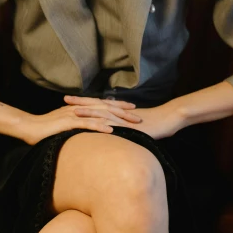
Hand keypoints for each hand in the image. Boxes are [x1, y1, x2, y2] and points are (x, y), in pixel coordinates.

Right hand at [23, 94, 142, 145]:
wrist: (28, 127)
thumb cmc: (45, 129)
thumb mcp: (64, 126)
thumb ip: (76, 126)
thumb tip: (87, 131)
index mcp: (79, 108)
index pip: (102, 105)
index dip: (117, 106)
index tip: (131, 109)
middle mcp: (79, 108)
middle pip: (105, 107)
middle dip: (123, 112)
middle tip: (138, 116)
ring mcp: (74, 114)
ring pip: (99, 114)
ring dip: (116, 118)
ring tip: (131, 123)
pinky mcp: (68, 123)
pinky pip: (86, 123)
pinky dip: (99, 126)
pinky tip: (111, 130)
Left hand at [66, 96, 182, 140]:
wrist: (169, 119)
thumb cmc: (154, 124)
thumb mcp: (133, 126)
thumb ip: (121, 127)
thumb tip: (111, 133)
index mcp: (118, 111)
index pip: (97, 104)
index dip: (83, 102)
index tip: (68, 101)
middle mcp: (119, 112)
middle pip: (96, 105)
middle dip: (80, 102)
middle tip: (64, 99)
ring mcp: (124, 118)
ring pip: (103, 113)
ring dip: (88, 111)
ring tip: (73, 110)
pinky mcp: (131, 125)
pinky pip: (116, 124)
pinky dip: (104, 124)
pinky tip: (95, 126)